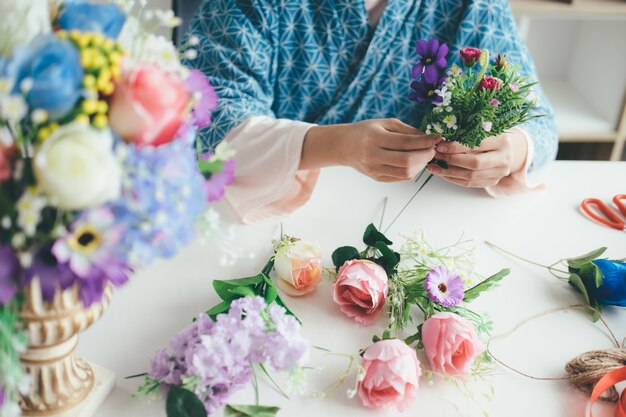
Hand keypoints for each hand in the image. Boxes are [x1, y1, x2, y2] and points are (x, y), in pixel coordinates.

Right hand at [302, 118, 440, 181]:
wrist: (345, 146)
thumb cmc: (367, 131)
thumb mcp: (386, 124)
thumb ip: (408, 131)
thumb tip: (430, 139)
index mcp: (375, 138)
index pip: (406, 143)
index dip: (425, 141)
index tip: (437, 138)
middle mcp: (373, 156)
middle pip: (407, 161)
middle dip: (426, 155)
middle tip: (433, 149)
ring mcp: (374, 170)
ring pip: (406, 172)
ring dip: (421, 164)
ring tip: (425, 155)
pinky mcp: (377, 178)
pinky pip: (401, 177)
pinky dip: (413, 170)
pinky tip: (415, 162)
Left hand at [427, 130, 527, 187]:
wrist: (507, 150)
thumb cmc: (490, 137)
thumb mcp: (484, 130)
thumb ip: (469, 133)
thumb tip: (442, 137)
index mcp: (503, 141)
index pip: (476, 145)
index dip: (456, 147)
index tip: (440, 145)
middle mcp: (504, 159)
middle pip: (475, 163)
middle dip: (452, 160)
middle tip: (436, 156)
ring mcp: (499, 173)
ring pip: (471, 176)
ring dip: (449, 172)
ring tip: (434, 167)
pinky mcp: (492, 181)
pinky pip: (470, 183)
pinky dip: (454, 179)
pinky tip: (443, 174)